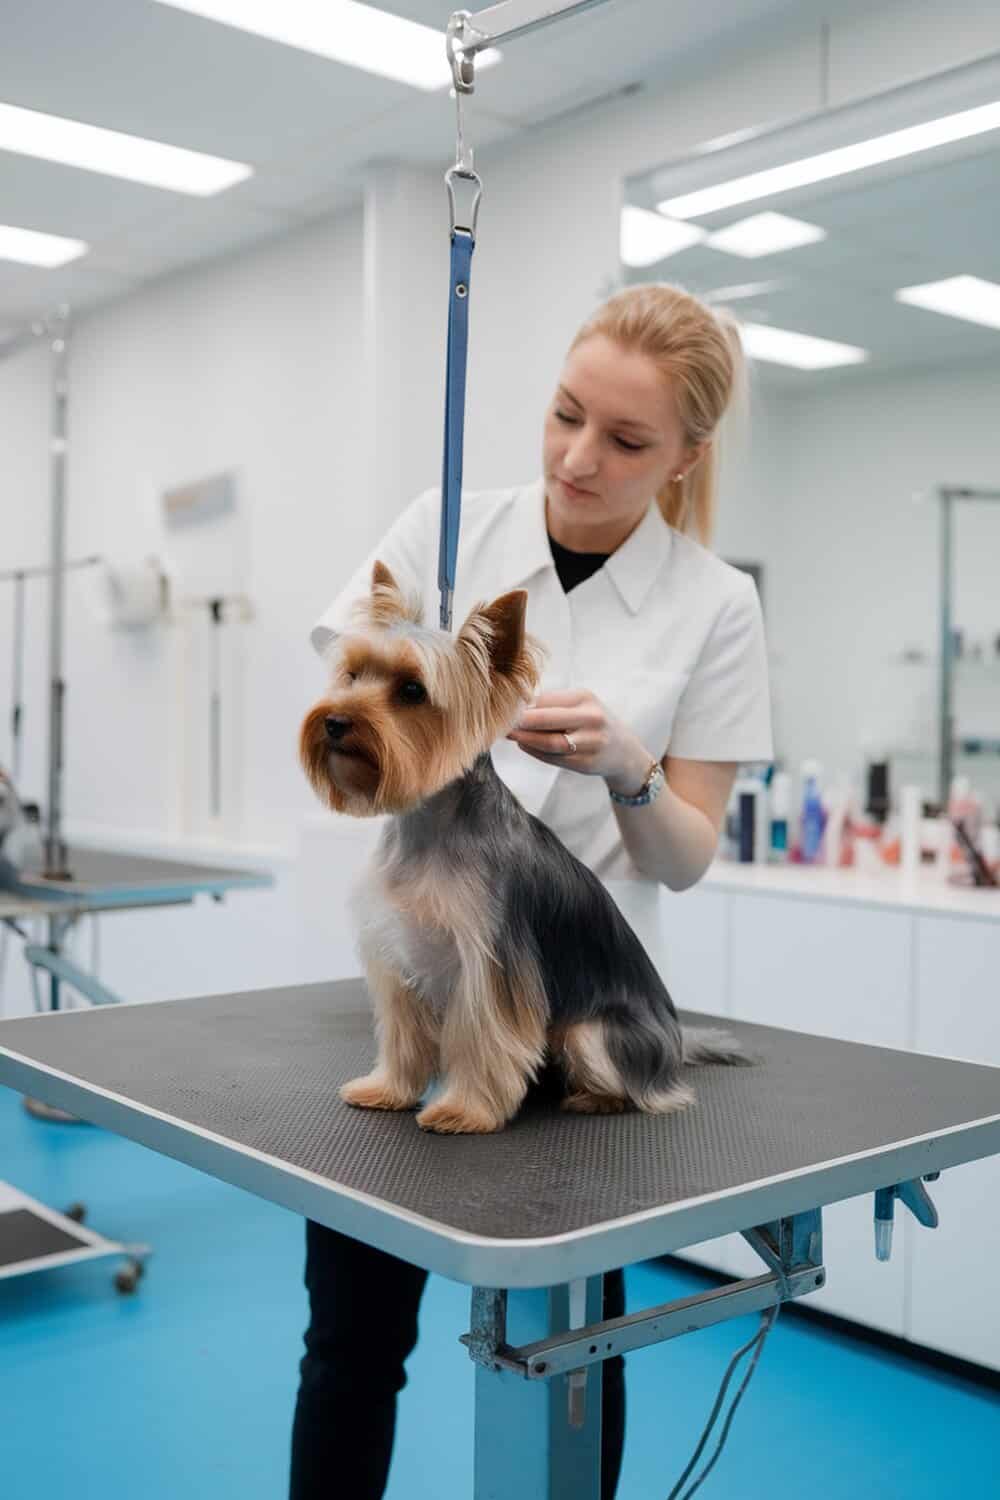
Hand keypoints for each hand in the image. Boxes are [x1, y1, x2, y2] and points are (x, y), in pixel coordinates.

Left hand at [506, 689, 652, 791]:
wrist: (624, 751)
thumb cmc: (593, 723)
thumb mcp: (580, 705)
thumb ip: (552, 705)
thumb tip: (515, 706)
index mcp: (585, 698)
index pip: (546, 699)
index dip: (523, 705)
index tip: (504, 708)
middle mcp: (591, 718)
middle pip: (546, 719)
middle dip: (519, 722)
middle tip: (501, 723)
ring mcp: (591, 742)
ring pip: (549, 742)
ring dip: (525, 739)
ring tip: (510, 736)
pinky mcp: (587, 763)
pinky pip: (554, 758)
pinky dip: (535, 752)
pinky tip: (524, 745)